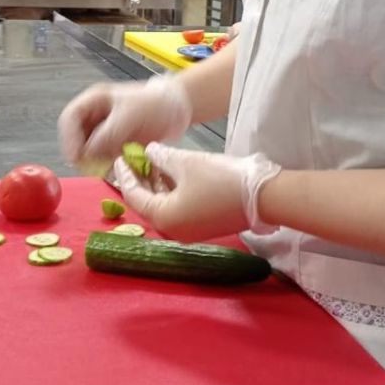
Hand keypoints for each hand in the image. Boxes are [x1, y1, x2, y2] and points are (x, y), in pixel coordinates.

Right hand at [58, 76, 191, 167]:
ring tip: (104, 170)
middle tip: (88, 168)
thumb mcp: (128, 115)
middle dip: (80, 154)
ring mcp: (106, 133)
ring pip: (90, 151)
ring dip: (93, 163)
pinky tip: (115, 171)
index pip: (70, 118)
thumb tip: (88, 152)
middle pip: (77, 138)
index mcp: (94, 101)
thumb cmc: (154, 104)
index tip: (75, 156)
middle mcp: (96, 118)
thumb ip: (107, 133)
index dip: (68, 138)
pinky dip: (107, 167)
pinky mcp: (117, 146)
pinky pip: (105, 160)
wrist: (178, 109)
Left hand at [114, 142, 280, 242]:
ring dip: (157, 184)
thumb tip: (150, 152)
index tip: (120, 157)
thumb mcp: (187, 163)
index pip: (134, 195)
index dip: (125, 174)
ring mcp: (189, 231)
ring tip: (154, 161)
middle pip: (148, 203)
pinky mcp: (203, 227)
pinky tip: (173, 173)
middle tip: (135, 157)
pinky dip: (172, 192)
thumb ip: (162, 157)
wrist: (263, 197)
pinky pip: (178, 208)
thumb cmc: (221, 180)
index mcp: (163, 217)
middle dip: (141, 179)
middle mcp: (173, 230)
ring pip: (164, 205)